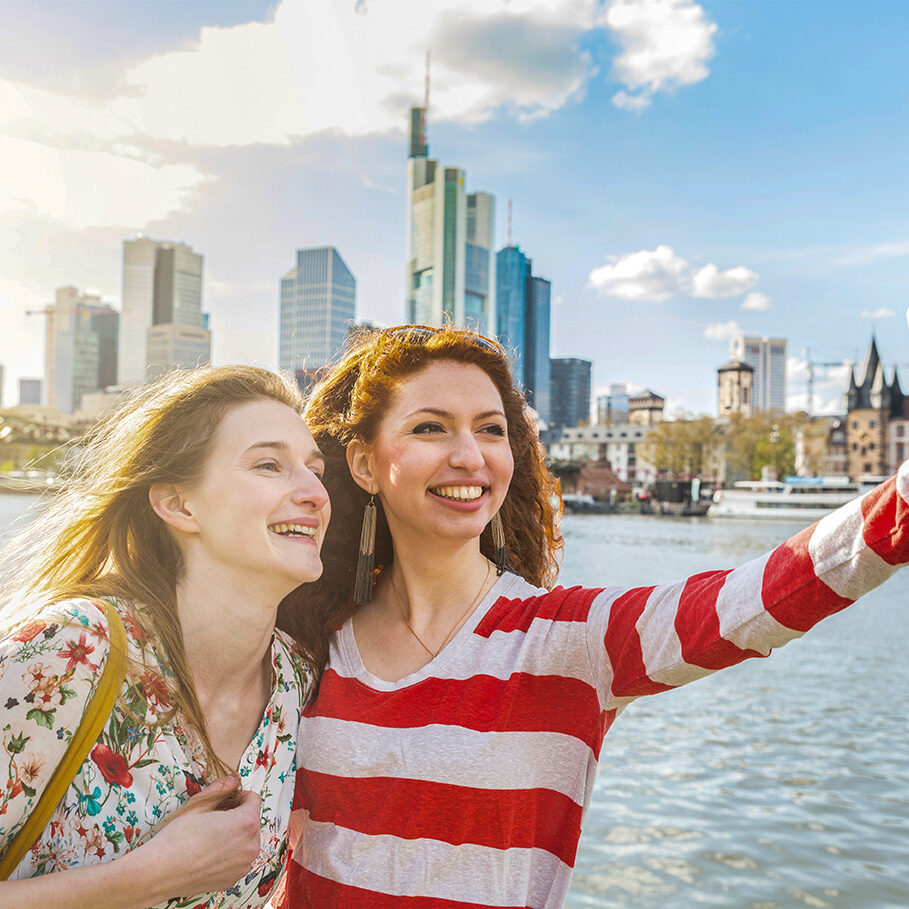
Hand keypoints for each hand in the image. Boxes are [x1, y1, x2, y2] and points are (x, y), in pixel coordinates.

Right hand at [141, 776, 261, 897]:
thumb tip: (231, 780)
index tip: (226, 799)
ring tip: (210, 836)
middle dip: (237, 815)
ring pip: (246, 840)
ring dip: (235, 835)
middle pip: (251, 820)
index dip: (239, 795)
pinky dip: (229, 853)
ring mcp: (243, 866)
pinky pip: (238, 859)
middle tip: (214, 818)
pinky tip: (208, 852)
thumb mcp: (200, 804)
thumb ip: (221, 788)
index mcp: (246, 824)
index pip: (254, 799)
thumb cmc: (179, 838)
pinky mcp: (233, 879)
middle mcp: (250, 846)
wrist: (160, 872)